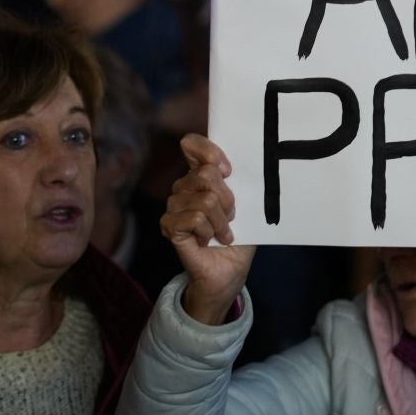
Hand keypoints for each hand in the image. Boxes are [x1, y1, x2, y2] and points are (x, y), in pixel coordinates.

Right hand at [163, 134, 257, 324]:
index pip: (192, 144)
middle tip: (231, 217)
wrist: (230, 270)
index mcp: (201, 176)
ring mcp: (174, 206)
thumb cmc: (240, 236)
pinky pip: (194, 218)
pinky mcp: (169, 226)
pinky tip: (208, 240)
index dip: (210, 152)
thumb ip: (239, 181)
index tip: (229, 171)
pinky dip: (210, 231)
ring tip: (222, 231)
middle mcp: (184, 187)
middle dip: (227, 200)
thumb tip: (237, 165)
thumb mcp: (246, 204)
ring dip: (221, 221)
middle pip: (206, 175)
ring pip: (205, 200)